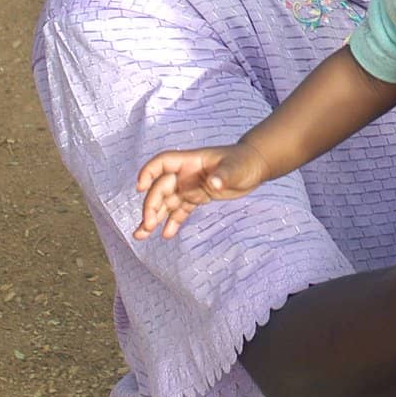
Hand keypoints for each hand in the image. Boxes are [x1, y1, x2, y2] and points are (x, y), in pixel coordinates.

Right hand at [134, 141, 270, 239]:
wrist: (255, 165)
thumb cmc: (245, 161)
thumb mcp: (237, 167)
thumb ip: (224, 174)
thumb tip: (213, 182)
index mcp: (190, 161)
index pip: (162, 163)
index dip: (148, 172)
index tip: (140, 188)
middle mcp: (186, 173)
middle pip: (160, 188)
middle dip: (151, 206)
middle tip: (148, 226)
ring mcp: (190, 186)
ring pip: (166, 202)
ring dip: (153, 217)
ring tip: (141, 235)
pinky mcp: (197, 197)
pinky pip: (180, 210)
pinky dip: (172, 221)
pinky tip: (166, 235)